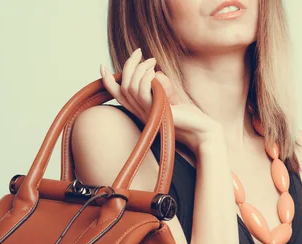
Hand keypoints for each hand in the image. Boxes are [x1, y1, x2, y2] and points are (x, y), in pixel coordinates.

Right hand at [100, 48, 222, 157]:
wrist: (199, 132)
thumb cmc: (188, 116)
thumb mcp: (170, 97)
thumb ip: (160, 86)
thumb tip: (155, 73)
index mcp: (140, 110)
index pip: (118, 95)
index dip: (107, 82)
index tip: (102, 67)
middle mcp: (140, 113)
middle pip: (123, 86)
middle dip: (129, 65)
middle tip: (140, 53)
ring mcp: (147, 113)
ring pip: (131, 86)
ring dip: (140, 68)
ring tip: (152, 62)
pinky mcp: (156, 111)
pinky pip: (143, 90)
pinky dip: (147, 77)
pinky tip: (156, 72)